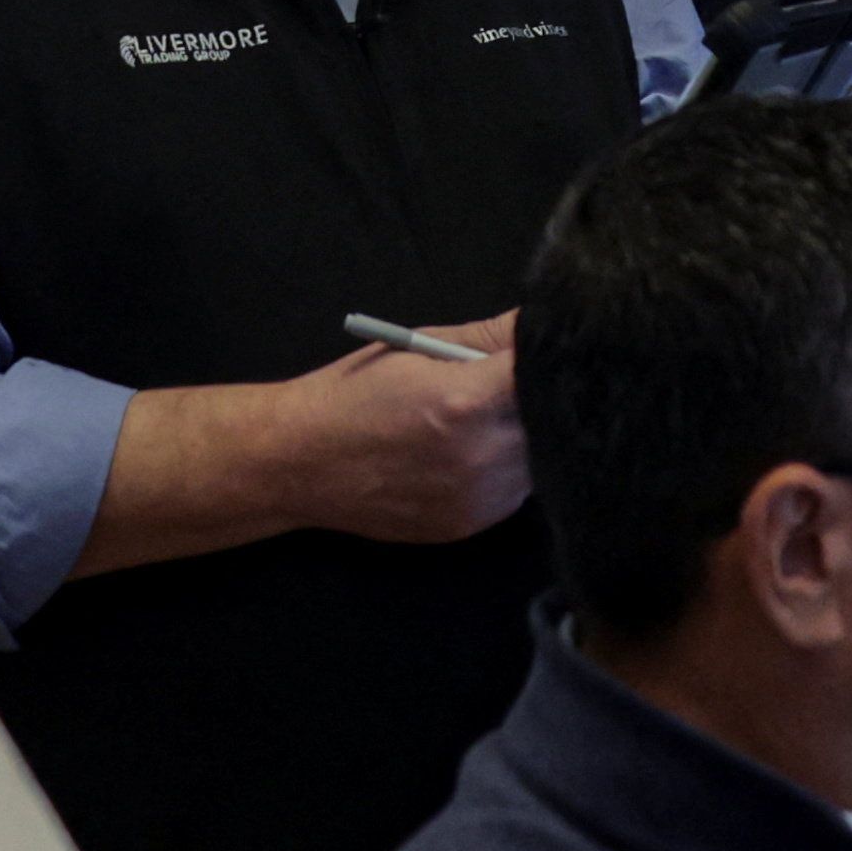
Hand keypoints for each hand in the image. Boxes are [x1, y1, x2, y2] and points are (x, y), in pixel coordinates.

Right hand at [274, 310, 530, 543]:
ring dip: (525, 437)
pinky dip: (505, 470)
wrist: (301, 462)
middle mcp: (481, 455)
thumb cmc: (355, 394)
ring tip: (484, 420)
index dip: (548, 359)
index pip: (542, 374)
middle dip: (539, 399)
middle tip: (512, 385)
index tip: (544, 351)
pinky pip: (513, 492)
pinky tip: (470, 454)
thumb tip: (538, 324)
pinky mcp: (470, 526)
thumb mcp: (417, 348)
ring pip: (537, 460)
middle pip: (550, 420)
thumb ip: (486, 338)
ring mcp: (478, 499)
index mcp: (466, 400)